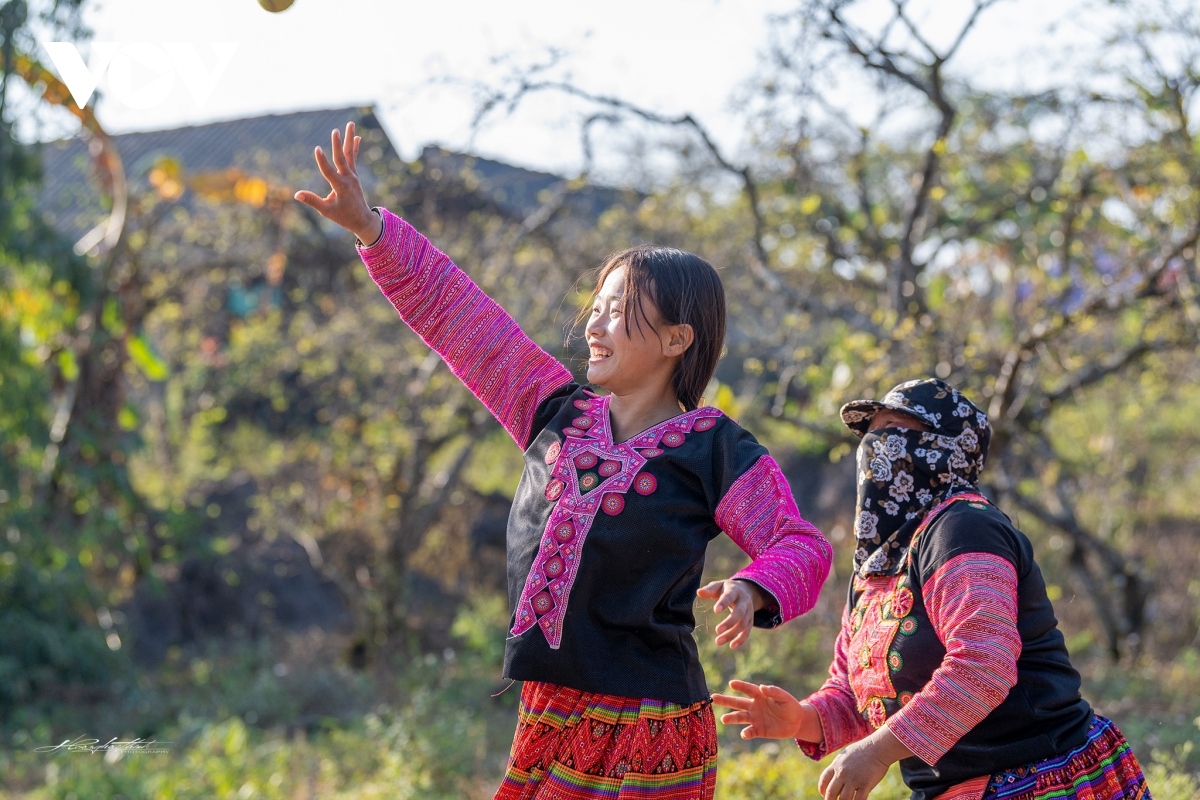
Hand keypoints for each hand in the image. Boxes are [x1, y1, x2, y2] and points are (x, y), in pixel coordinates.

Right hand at [294, 121, 382, 244]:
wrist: (362, 220)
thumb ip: (312, 201)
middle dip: (338, 144)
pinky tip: (357, 137)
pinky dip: (355, 148)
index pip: (329, 171)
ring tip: (350, 124)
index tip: (316, 149)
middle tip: (335, 131)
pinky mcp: (354, 175)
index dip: (322, 161)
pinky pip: (354, 159)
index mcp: (340, 187)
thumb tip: (296, 195)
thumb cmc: (343, 216)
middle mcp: (348, 178)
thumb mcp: (326, 211)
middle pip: (342, 158)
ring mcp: (352, 176)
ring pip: (350, 154)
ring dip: (350, 138)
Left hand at [697, 578, 762, 648]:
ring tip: (718, 641)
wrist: (746, 590)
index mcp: (734, 590)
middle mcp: (744, 601)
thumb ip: (709, 589)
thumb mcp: (718, 586)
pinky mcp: (750, 621)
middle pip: (740, 612)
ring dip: (732, 633)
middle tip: (717, 630)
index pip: (729, 596)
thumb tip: (698, 593)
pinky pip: (747, 631)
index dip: (724, 603)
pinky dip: (740, 639)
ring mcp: (749, 612)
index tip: (715, 611)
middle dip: (729, 622)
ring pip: (743, 624)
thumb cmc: (726, 589)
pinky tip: (731, 646)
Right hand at [712, 680, 821, 741]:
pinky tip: (744, 733)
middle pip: (737, 702)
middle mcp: (754, 706)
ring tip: (723, 719)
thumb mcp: (785, 698)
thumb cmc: (790, 706)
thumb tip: (762, 687)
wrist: (796, 722)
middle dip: (725, 700)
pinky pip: (750, 731)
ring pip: (740, 717)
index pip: (748, 689)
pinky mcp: (759, 730)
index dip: (740, 686)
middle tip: (713, 698)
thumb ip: (775, 692)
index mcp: (760, 696)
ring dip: (731, 718)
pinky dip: (746, 733)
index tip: (731, 683)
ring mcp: (755, 718)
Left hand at [817, 732, 901, 799]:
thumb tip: (835, 773)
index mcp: (836, 765)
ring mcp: (853, 779)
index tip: (824, 794)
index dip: (822, 790)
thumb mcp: (845, 755)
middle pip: (830, 793)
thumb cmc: (863, 750)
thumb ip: (839, 765)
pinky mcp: (865, 784)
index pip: (823, 780)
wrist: (877, 747)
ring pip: (843, 799)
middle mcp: (842, 773)